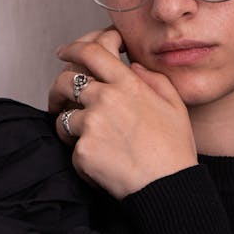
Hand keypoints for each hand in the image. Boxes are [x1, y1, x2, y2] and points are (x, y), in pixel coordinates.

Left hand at [52, 28, 197, 198]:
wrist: (167, 187)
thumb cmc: (174, 149)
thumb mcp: (175, 105)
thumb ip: (154, 80)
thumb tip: (134, 67)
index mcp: (128, 85)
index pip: (92, 52)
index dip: (73, 47)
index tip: (65, 50)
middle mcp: (106, 99)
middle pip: (65, 80)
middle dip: (58, 87)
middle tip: (59, 98)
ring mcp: (92, 124)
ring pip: (63, 116)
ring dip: (67, 123)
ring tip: (81, 136)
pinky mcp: (83, 150)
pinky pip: (71, 147)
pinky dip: (82, 155)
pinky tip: (100, 162)